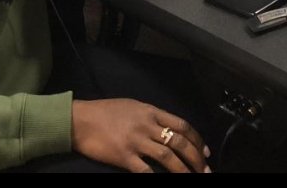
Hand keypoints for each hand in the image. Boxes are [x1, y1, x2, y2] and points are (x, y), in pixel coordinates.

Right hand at [71, 99, 208, 172]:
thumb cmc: (106, 112)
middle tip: (205, 171)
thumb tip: (168, 129)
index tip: (206, 152)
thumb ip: (151, 117)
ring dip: (183, 170)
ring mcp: (136, 141)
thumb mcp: (133, 107)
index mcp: (151, 112)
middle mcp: (147, 125)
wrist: (81, 120)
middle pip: (179, 142)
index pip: (182, 125)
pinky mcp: (124, 157)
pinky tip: (164, 182)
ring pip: (167, 157)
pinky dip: (157, 178)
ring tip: (193, 178)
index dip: (198, 140)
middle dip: (196, 158)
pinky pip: (145, 171)